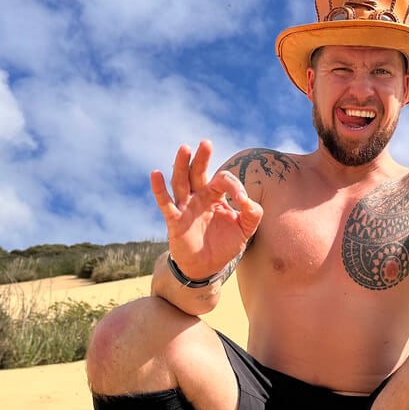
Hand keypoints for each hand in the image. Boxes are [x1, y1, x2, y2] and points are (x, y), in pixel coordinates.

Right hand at [150, 140, 262, 279]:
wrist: (207, 267)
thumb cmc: (225, 244)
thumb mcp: (245, 229)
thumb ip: (252, 214)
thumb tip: (248, 201)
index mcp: (216, 195)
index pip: (224, 180)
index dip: (235, 187)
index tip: (243, 201)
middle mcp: (199, 196)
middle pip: (198, 172)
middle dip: (202, 158)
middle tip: (206, 143)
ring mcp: (185, 206)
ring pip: (181, 181)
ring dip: (181, 165)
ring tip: (184, 148)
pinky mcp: (175, 220)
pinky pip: (165, 203)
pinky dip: (159, 189)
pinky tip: (155, 174)